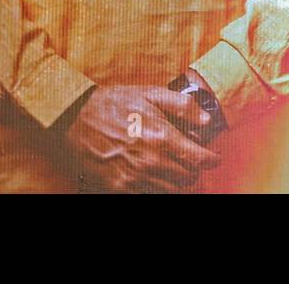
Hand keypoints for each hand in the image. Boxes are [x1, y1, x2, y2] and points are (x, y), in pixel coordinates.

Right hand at [63, 85, 219, 191]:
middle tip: (190, 159)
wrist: (75, 118)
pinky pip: (149, 195)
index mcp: (162, 138)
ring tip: (172, 166)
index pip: (200, 160)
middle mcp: (152, 162)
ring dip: (177, 180)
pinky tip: (153, 174)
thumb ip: (182, 106)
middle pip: (189, 178)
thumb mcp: (150, 94)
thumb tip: (206, 119)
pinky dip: (157, 187)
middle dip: (194, 168)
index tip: (213, 157)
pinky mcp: (119, 188)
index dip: (212, 159)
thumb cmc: (113, 103)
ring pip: (172, 190)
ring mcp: (135, 178)